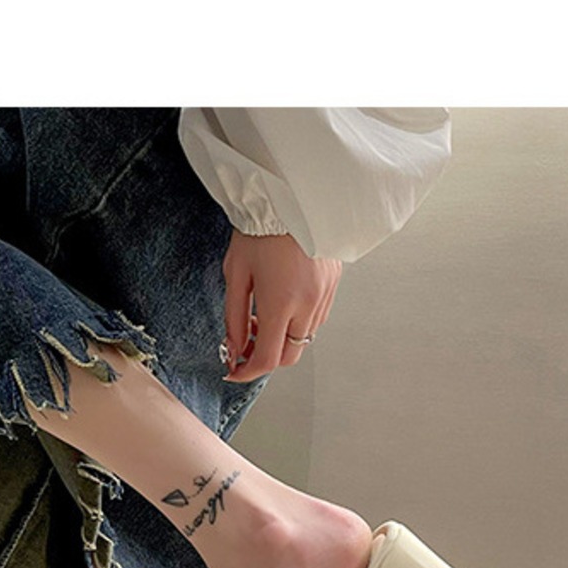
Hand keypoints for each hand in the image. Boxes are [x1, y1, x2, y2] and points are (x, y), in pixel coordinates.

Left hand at [221, 231, 342, 382]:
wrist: (292, 195)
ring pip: (304, 339)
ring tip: (263, 313)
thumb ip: (234, 317)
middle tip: (247, 339)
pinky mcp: (333, 284)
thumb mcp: (236, 274)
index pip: (267, 359)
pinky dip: (298, 322)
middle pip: (289, 356)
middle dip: (266, 357)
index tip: (233, 371)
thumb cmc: (260, 229)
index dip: (247, 372)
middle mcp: (308, 304)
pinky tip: (284, 302)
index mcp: (281, 303)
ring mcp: (325, 294)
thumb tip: (234, 348)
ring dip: (282, 339)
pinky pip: (317, 318)